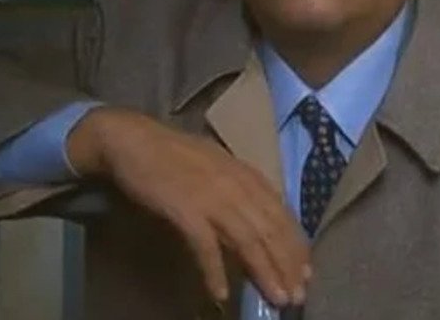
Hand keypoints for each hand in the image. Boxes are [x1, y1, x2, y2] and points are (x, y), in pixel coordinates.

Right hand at [67, 106, 310, 307]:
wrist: (133, 140)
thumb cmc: (174, 154)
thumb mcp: (217, 166)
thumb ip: (239, 189)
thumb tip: (257, 223)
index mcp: (245, 173)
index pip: (281, 214)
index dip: (296, 245)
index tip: (306, 272)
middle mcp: (235, 184)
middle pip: (270, 230)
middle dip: (287, 265)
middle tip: (297, 296)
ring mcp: (212, 196)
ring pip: (248, 240)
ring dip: (264, 272)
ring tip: (275, 298)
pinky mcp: (186, 209)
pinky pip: (206, 246)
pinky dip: (215, 271)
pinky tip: (221, 293)